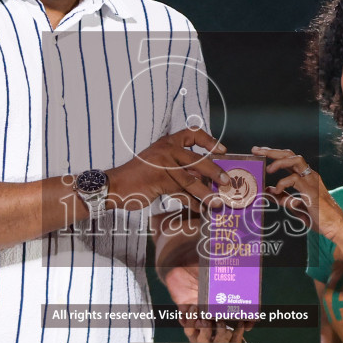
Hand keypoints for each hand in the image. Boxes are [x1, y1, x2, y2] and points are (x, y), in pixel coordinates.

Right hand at [107, 128, 227, 211]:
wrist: (116, 185)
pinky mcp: (158, 180)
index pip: (192, 133)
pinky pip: (181, 192)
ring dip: (206, 192)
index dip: (209, 140)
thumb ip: (180, 168)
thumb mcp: (160, 165)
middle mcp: (166, 149)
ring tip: (217, 202)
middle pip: (197, 160)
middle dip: (214, 171)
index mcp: (167, 142)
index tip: (222, 150)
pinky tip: (200, 209)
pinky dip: (192, 202)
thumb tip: (205, 178)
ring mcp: (162, 164)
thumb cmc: (138, 176)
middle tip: (227, 182)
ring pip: (190, 179)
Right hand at [179, 304, 258, 342]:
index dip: (190, 319)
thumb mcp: (214, 331)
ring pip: (219, 342)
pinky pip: (234, 342)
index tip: (195, 307)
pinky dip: (238, 331)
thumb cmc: (226, 342)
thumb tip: (193, 306)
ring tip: (229, 326)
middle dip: (209, 326)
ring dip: (225, 330)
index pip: (189, 332)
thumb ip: (205, 321)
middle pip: (202, 338)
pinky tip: (241, 325)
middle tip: (217, 320)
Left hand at [252, 146, 342, 242]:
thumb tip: (269, 192)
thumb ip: (284, 199)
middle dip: (271, 151)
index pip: (289, 159)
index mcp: (306, 177)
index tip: (259, 153)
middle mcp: (310, 175)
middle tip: (256, 150)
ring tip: (268, 170)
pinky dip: (282, 183)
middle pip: (290, 154)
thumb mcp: (297, 207)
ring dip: (279, 162)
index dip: (274, 154)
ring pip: (295, 160)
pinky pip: (295, 179)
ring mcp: (312, 181)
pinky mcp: (312, 190)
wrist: (336, 227)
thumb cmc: (320, 217)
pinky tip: (277, 190)